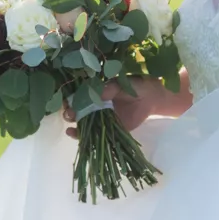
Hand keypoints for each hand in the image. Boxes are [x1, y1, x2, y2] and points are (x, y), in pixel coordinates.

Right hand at [63, 76, 181, 137]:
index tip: (66, 101)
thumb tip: (98, 94)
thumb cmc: (137, 86)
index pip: (78, 95)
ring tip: (69, 126)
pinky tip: (74, 134)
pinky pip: (94, 134)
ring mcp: (102, 118)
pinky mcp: (109, 129)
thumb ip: (110, 89)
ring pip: (83, 123)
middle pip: (77, 110)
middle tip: (69, 114)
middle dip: (70, 112)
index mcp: (97, 92)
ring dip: (74, 125)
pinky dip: (83, 136)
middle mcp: (96, 105)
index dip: (70, 98)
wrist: (152, 98)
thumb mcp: (122, 84)